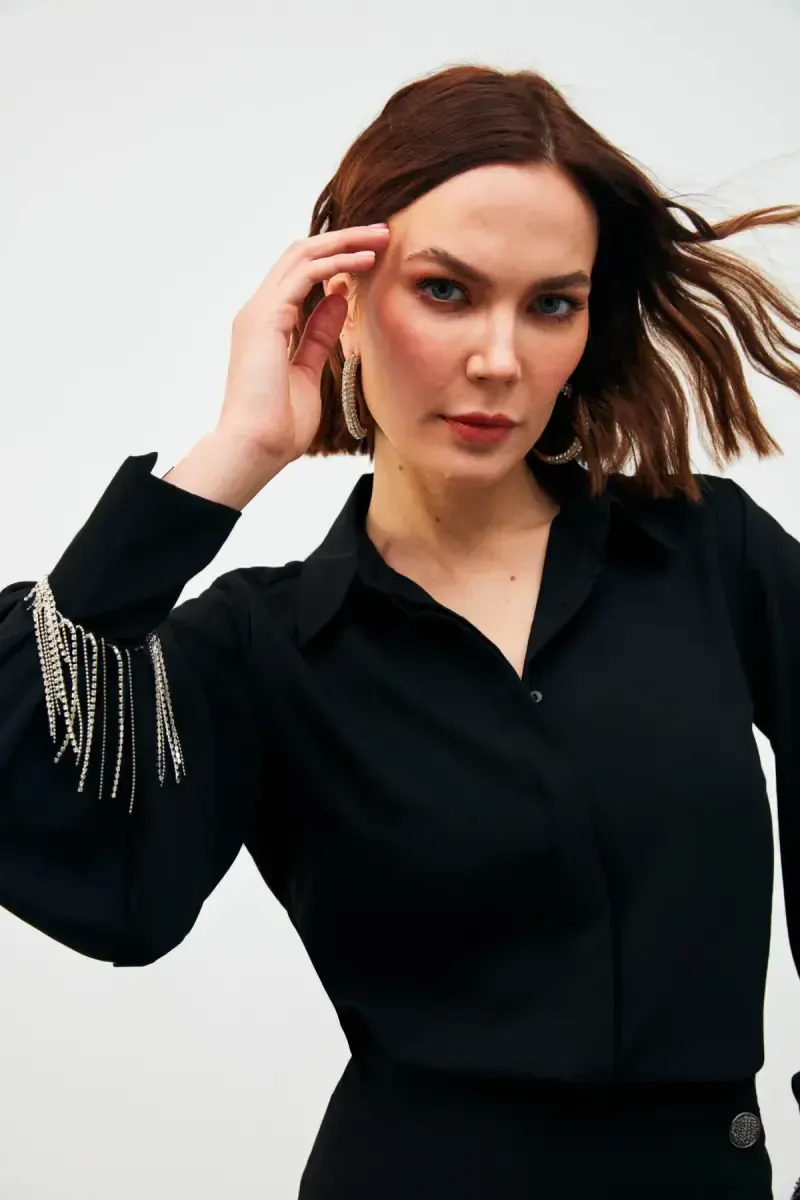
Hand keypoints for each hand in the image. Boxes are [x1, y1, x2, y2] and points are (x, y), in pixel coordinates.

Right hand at [215, 223, 389, 470]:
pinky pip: (305, 274)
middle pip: (301, 255)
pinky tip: (365, 262)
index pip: (301, 275)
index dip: (336, 259)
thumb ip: (318, 334)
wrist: (255, 448)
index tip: (371, 255)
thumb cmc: (278, 425)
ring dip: (344, 242)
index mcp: (267, 324)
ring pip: (303, 254)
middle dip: (343, 240)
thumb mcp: (308, 371)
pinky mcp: (265, 318)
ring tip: (379, 238)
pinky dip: (337, 261)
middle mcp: (259, 311)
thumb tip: (338, 301)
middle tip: (381, 233)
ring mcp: (259, 312)